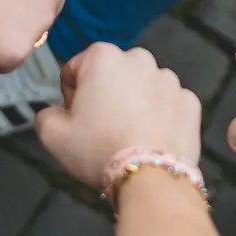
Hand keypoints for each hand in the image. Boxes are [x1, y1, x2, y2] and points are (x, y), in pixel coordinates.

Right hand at [35, 43, 201, 187]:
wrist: (152, 178)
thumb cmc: (99, 151)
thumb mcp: (53, 136)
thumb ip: (45, 116)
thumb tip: (55, 114)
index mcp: (102, 57)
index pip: (75, 69)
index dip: (71, 96)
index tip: (77, 120)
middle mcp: (139, 59)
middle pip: (112, 75)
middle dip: (105, 96)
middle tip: (101, 130)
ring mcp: (169, 79)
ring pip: (143, 88)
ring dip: (135, 104)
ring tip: (128, 138)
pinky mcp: (190, 101)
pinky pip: (168, 105)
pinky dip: (161, 117)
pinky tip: (151, 140)